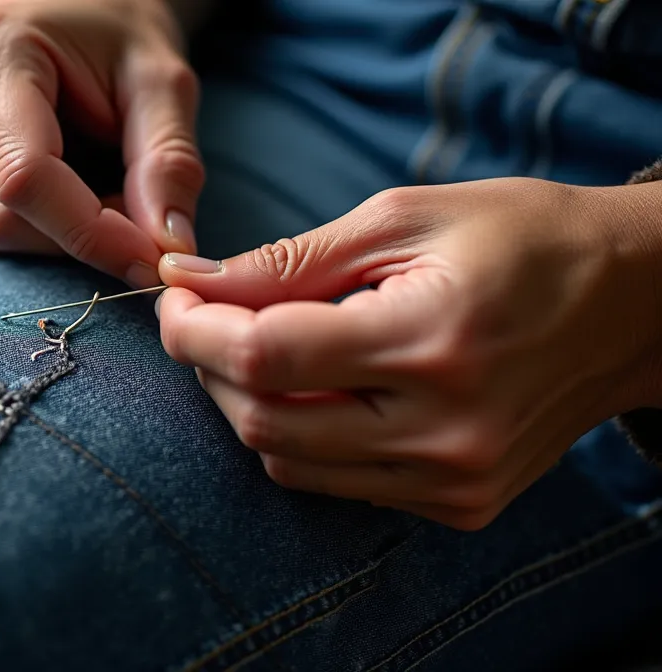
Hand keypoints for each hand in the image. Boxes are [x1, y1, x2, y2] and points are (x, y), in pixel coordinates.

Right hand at [0, 0, 203, 286]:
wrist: (77, 18)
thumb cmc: (120, 44)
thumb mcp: (162, 85)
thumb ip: (167, 164)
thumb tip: (166, 252)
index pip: (24, 176)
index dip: (88, 233)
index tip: (147, 260)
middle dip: (73, 235)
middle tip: (127, 202)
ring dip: (48, 235)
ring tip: (85, 180)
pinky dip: (18, 231)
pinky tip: (43, 187)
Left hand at [156, 178, 661, 529]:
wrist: (632, 304)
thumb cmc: (519, 238)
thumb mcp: (402, 219)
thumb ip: (288, 261)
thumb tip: (189, 282)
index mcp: (432, 341)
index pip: (263, 355)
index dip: (193, 328)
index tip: (175, 297)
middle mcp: (444, 428)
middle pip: (261, 420)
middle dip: (208, 366)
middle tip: (204, 317)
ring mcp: (455, 478)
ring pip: (287, 462)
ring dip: (248, 404)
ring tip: (262, 346)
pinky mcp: (460, 504)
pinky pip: (337, 483)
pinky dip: (303, 436)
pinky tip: (322, 386)